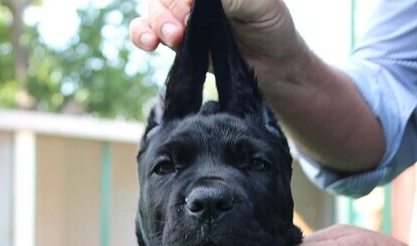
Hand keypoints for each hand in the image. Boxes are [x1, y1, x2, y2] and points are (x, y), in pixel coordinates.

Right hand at [129, 0, 300, 80]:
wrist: (275, 68)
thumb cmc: (272, 28)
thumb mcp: (259, 4)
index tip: (191, 6)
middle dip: (171, 10)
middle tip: (184, 25)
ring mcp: (182, 16)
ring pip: (153, 11)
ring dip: (157, 23)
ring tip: (173, 38)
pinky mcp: (176, 41)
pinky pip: (145, 31)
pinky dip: (141, 34)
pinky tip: (150, 43)